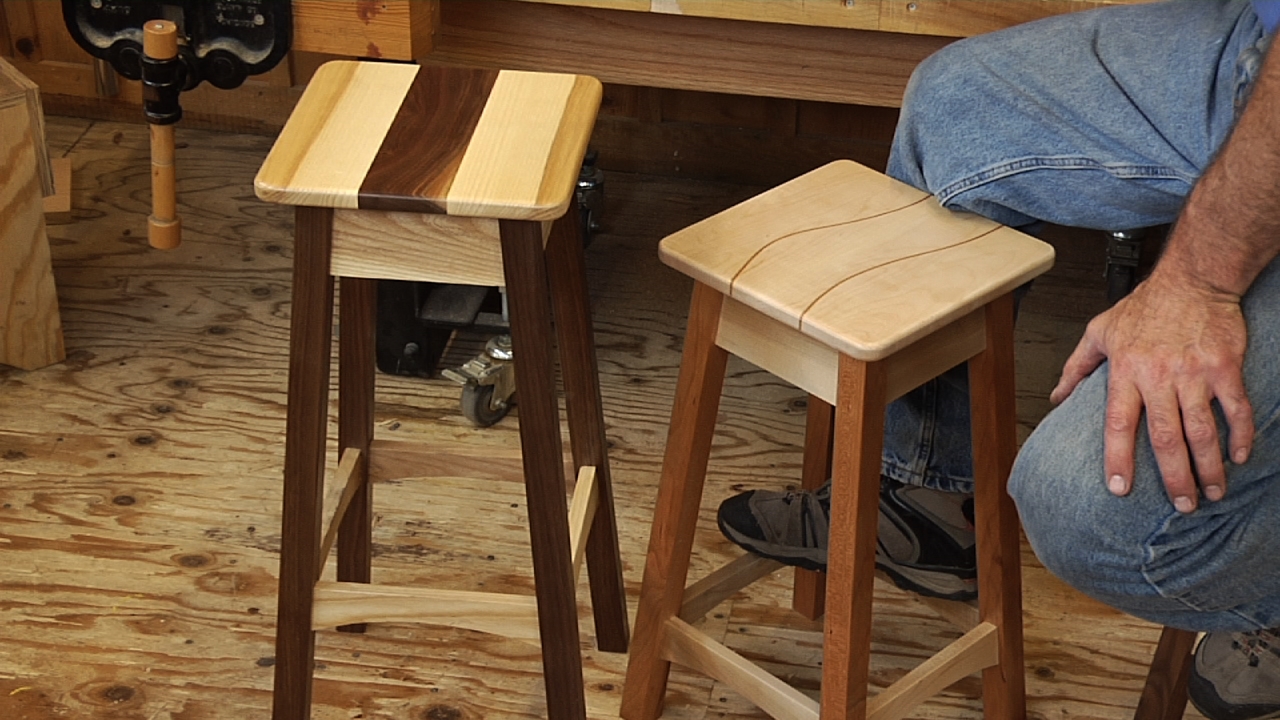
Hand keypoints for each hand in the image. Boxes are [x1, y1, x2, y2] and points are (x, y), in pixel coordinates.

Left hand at [1049, 272, 1252, 511]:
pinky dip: (1240, 436)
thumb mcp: (1099, 332)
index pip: (1118, 424)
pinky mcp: (1225, 367)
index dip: (1117, 459)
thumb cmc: (1145, 306)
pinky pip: (1236, 409)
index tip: (1119, 489)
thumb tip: (1056, 398)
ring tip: (1212, 493)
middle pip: (1165, 438)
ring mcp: (1194, 373)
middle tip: (1182, 506)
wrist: (1193, 278)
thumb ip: (1077, 368)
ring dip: (1209, 466)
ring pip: (1202, 431)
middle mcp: (1159, 377)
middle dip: (1174, 477)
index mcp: (1126, 372)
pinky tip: (1240, 457)